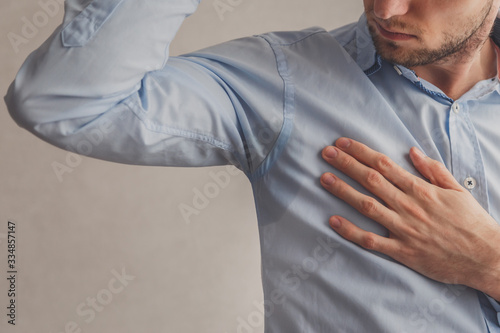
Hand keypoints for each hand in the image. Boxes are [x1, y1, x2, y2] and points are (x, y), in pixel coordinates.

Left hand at [320, 137, 499, 299]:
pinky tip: (333, 221)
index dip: (361, 152)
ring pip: (367, 206)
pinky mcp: (402, 251)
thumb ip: (433, 170)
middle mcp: (409, 206)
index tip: (343, 143)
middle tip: (326, 153)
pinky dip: (351, 231)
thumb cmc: (472, 222)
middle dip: (346, 164)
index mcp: (421, 189)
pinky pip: (371, 241)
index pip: (384, 164)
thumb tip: (412, 151)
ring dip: (343, 190)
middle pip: (371, 180)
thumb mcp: (457, 190)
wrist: (487, 258)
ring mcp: (404, 229)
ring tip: (323, 178)